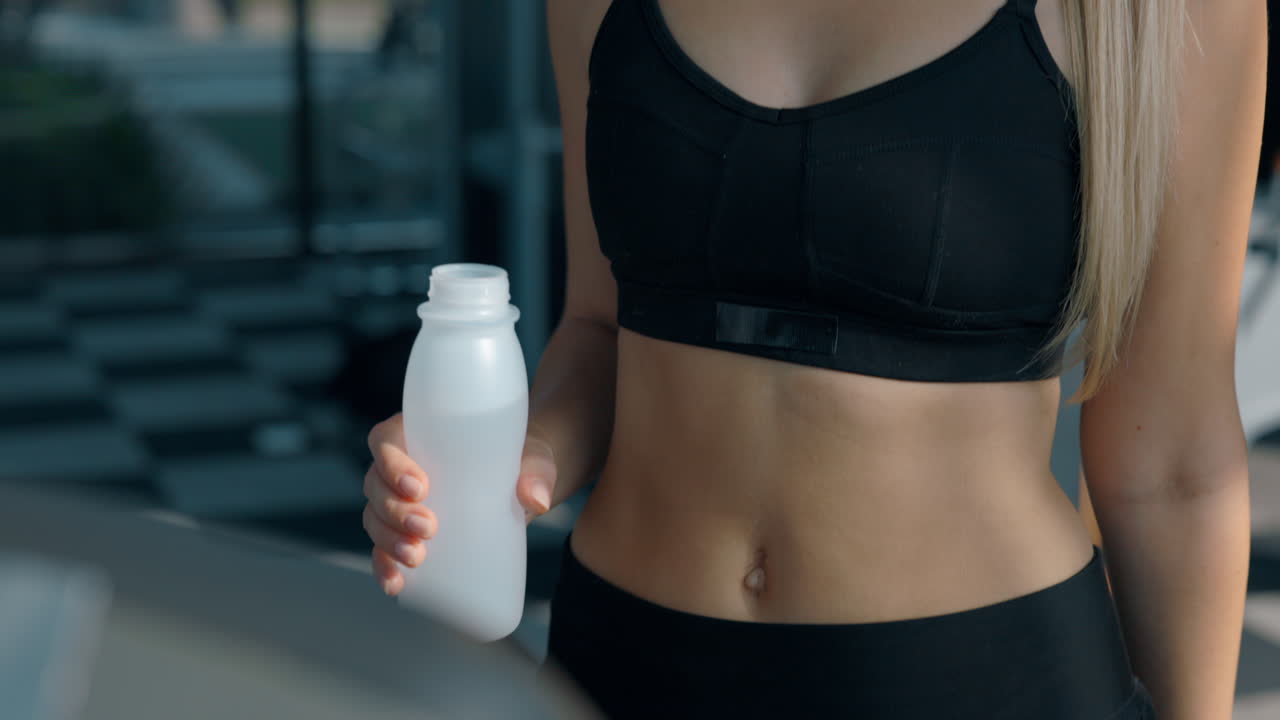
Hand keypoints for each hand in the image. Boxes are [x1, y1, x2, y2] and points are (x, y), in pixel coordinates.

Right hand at [362, 413, 559, 595]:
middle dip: (394, 510)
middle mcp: (401, 465)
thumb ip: (537, 471)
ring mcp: (399, 501)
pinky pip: (383, 549)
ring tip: (416, 558)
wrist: (524, 486)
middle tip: (428, 528)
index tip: (420, 487)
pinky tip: (396, 583)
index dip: (392, 464)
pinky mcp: (406, 532)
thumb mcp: (533, 457)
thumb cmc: (521, 459)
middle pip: (375, 484)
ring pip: (375, 517)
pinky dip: (385, 566)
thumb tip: (537, 500)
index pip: (386, 441)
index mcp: (420, 432)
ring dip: (388, 540)